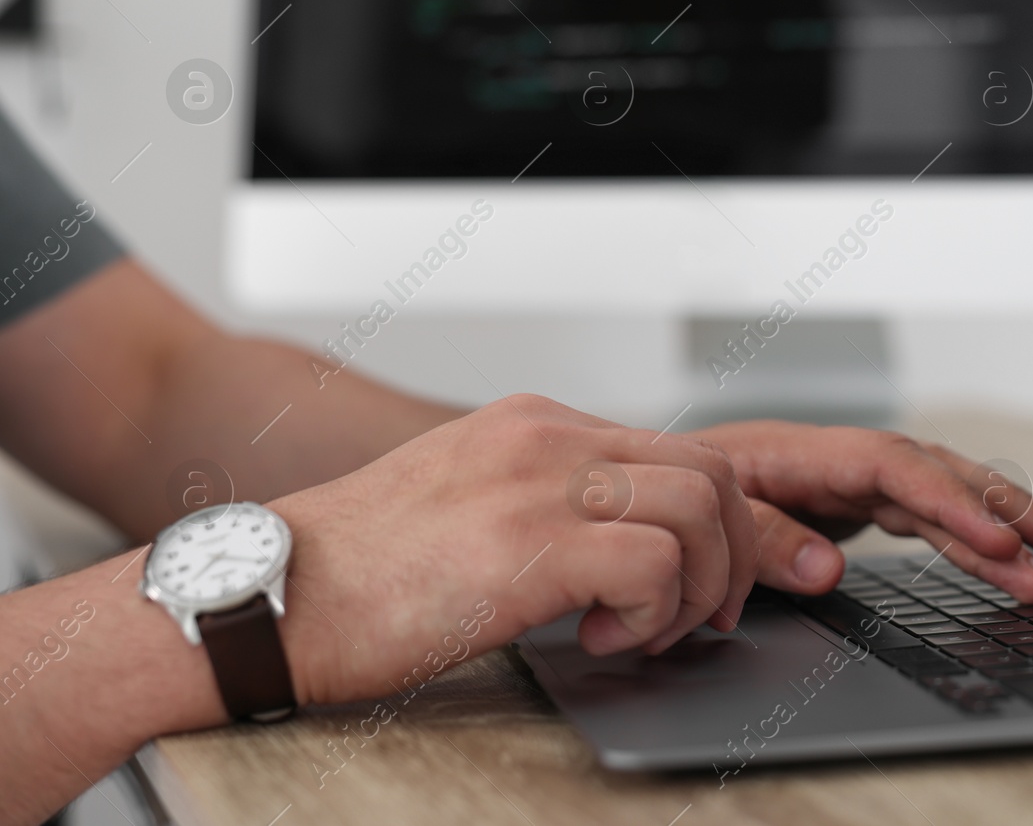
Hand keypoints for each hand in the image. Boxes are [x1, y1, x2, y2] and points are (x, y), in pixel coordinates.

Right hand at [267, 394, 757, 705]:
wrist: (268, 595)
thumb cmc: (358, 570)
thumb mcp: (469, 501)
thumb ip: (546, 501)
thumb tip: (624, 541)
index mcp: (536, 425)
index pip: (677, 449)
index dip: (719, 522)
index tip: (715, 576)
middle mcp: (547, 437)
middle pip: (710, 471)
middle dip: (734, 552)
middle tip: (708, 612)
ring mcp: (539, 482)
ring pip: (700, 509)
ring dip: (698, 587)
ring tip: (646, 630)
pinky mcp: (529, 543)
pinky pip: (656, 563)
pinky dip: (653, 614)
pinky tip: (603, 638)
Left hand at [690, 421, 1032, 603]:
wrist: (641, 492)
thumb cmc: (666, 497)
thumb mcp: (702, 517)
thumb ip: (762, 539)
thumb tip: (828, 567)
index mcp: (797, 452)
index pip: (890, 466)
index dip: (947, 501)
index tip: (997, 540)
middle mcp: (833, 460)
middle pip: (932, 474)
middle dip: (999, 510)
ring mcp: (846, 483)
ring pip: (937, 498)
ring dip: (995, 531)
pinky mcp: (850, 508)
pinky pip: (920, 521)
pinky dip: (963, 543)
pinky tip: (1002, 564)